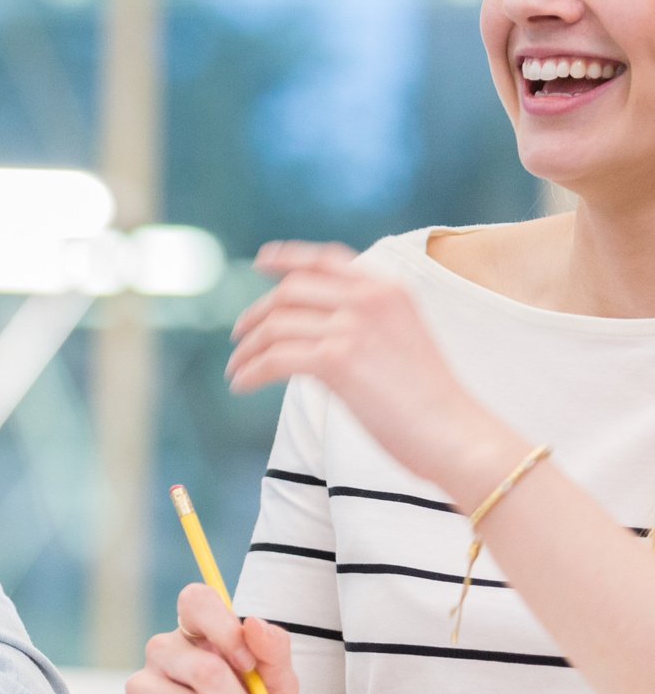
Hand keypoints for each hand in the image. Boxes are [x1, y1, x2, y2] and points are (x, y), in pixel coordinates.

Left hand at [227, 242, 515, 501]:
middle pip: (290, 292)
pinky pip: (275, 359)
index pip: (326, 260)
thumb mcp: (401, 340)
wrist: (458, 435)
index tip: (260, 262)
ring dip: (247, 349)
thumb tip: (309, 329)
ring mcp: (354, 327)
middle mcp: (370, 299)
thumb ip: (362, 323)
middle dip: (257, 313)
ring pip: (276, 326)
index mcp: (388, 290)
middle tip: (240, 336)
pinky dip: (251, 372)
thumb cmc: (431, 401)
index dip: (287, 258)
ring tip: (236, 369)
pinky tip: (241, 386)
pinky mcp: (338, 360)